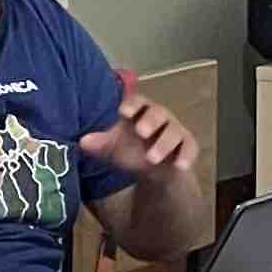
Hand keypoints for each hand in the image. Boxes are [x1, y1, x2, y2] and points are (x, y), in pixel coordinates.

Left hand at [81, 77, 197, 174]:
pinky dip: (186, 157)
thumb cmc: (132, 149)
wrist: (155, 170)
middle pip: (157, 113)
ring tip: (152, 158)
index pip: (137, 102)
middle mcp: (160, 117)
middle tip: (141, 131)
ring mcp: (175, 131)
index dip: (131, 105)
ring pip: (173, 132)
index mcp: (140, 112)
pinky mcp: (187, 146)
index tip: (123, 112)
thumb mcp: (114, 148)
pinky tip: (180, 166)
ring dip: (163, 144)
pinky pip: (189, 148)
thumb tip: (82, 142)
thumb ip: (100, 144)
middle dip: (150, 121)